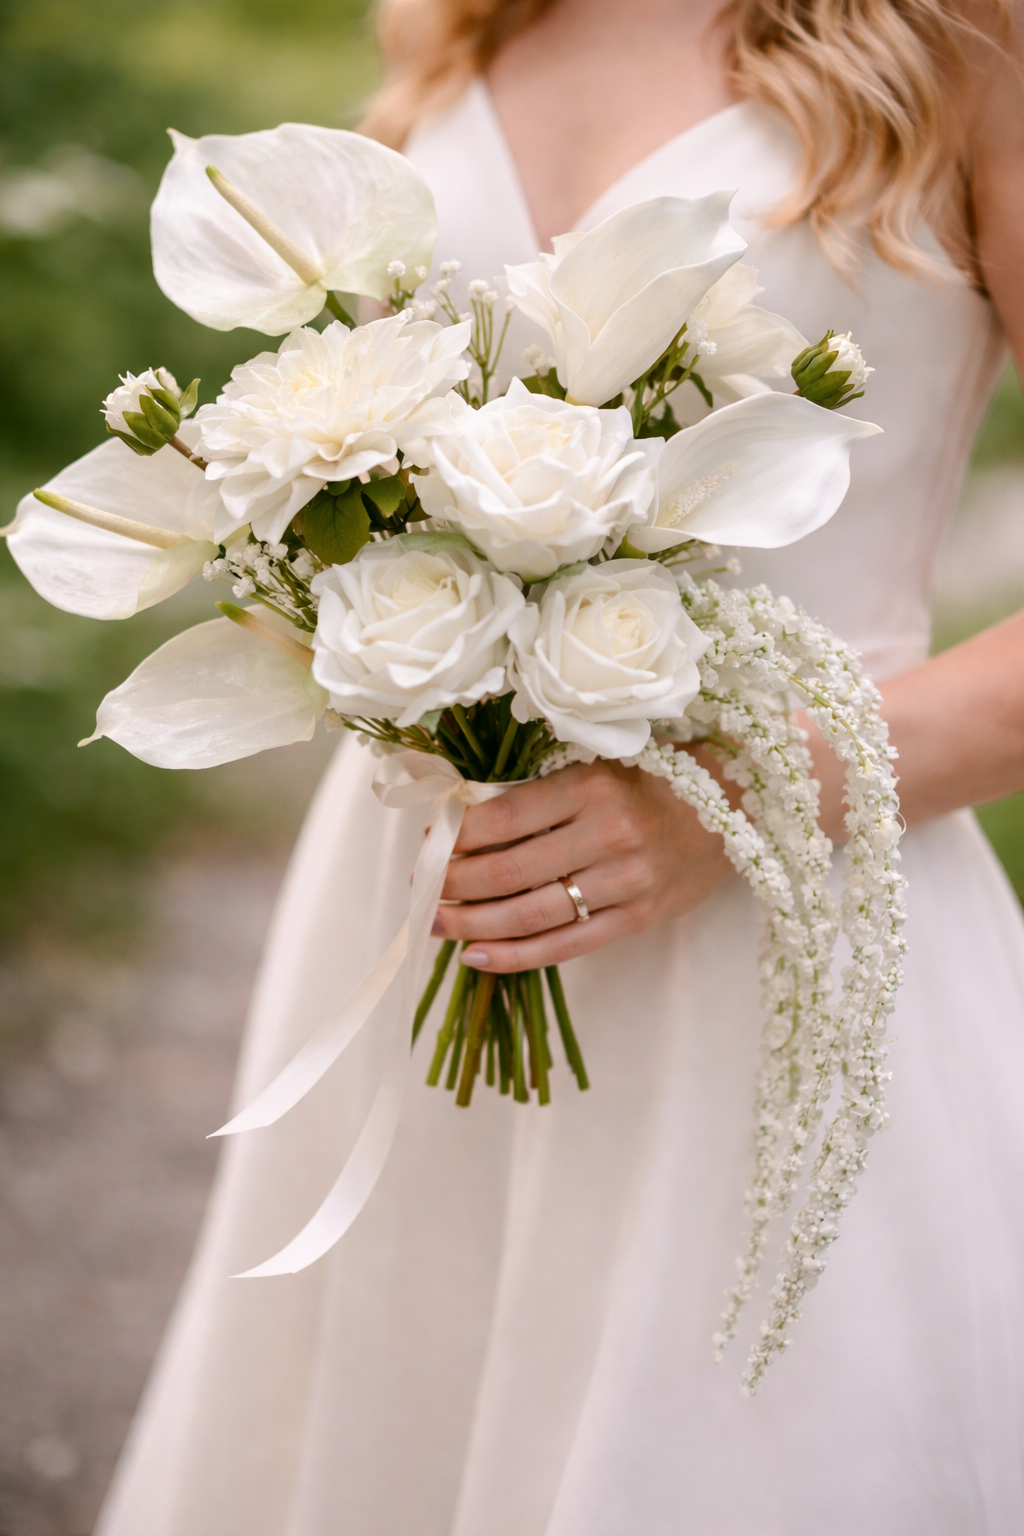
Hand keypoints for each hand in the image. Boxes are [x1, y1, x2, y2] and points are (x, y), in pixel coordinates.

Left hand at [433, 758, 733, 971]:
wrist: (739, 805)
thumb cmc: (655, 779)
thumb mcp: (599, 767)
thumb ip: (539, 795)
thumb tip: (463, 822)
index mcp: (592, 785)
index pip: (503, 816)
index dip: (457, 834)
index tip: (430, 840)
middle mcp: (609, 833)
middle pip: (508, 870)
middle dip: (452, 883)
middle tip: (419, 888)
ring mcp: (626, 882)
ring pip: (531, 913)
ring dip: (472, 922)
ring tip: (434, 923)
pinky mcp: (639, 918)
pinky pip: (566, 945)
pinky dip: (516, 955)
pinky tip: (477, 955)